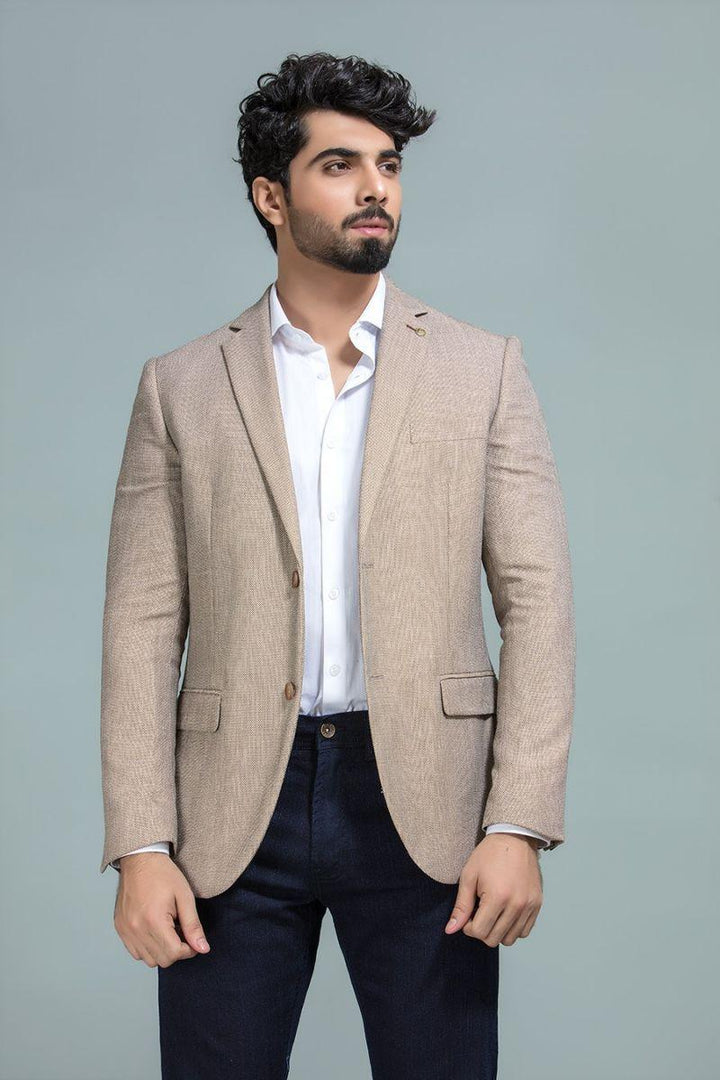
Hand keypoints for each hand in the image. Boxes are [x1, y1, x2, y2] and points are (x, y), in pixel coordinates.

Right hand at [113, 852, 210, 967]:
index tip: (193, 939)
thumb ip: (193, 926)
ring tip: (168, 929)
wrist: (139, 859)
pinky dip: (147, 948)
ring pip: (148, 959)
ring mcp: (125, 930)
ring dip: (162, 951)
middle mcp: (136, 929)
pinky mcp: (120, 928)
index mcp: (153, 920)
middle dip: (176, 950)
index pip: (174, 953)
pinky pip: (135, 952)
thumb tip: (202, 949)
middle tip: (181, 931)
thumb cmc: (163, 874)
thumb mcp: (185, 896)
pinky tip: (155, 930)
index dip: (189, 950)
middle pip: (162, 960)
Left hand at [444, 834, 542, 945]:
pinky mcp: (538, 905)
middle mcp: (517, 905)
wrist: (515, 838)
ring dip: (497, 931)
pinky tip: (505, 913)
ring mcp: (530, 906)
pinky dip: (513, 928)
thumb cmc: (489, 855)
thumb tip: (450, 930)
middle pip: (494, 939)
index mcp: (498, 897)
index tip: (468, 914)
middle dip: (481, 930)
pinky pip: (525, 931)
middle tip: (478, 913)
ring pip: (510, 939)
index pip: (479, 932)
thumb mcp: (469, 876)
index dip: (468, 927)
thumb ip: (461, 906)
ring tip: (492, 912)